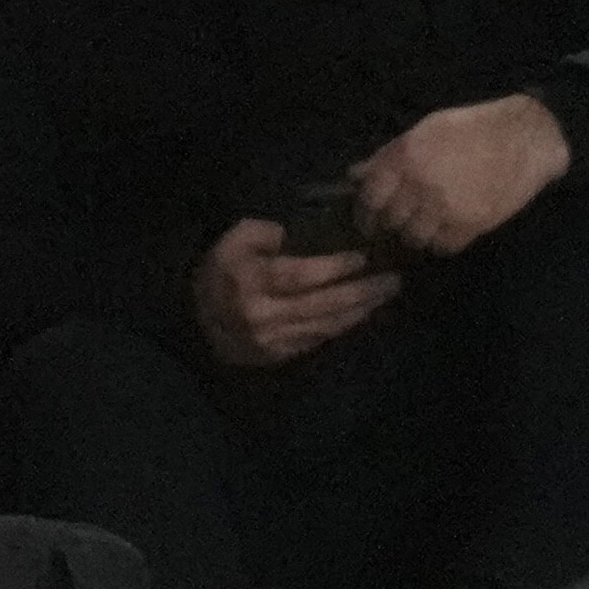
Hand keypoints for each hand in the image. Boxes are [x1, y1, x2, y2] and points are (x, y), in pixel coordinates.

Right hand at [194, 214, 396, 372]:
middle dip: (363, 292)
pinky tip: (363, 312)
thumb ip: (264, 233)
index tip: (363, 258)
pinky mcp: (280, 355)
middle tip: (393, 279)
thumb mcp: (233, 239)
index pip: (301, 276)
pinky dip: (344, 325)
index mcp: (251, 283)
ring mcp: (273, 340)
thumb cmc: (220, 271)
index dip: (335, 268)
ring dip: (361, 310)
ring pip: (326, 326)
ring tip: (386, 294)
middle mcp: (264, 315)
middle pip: (323, 305)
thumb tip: (294, 236)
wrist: (196, 320)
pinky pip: (319, 339)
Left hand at [346, 92, 576, 265]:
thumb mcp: (426, 130)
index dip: (364, 212)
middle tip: (402, 221)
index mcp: (406, 157)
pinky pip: (444, 247)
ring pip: (415, 238)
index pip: (370, 196)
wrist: (525, 138)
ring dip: (417, 234)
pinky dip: (443, 242)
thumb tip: (356, 174)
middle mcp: (420, 184)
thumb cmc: (473, 128)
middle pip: (391, 220)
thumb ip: (389, 154)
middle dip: (393, 223)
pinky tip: (449, 229)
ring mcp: (445, 208)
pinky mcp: (470, 225)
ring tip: (427, 225)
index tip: (368, 221)